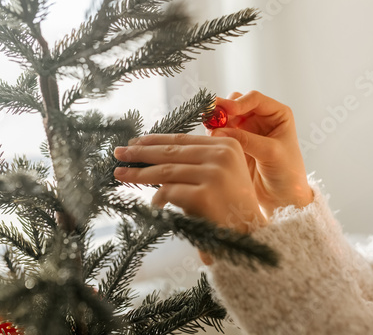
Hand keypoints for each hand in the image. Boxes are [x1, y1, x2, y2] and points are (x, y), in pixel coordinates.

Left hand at [113, 134, 267, 263]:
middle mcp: (221, 155)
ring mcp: (213, 173)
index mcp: (226, 145)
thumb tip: (153, 153)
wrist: (253, 234)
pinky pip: (170, 192)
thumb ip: (196, 160)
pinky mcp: (204, 194)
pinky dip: (157, 198)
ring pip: (165, 171)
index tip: (136, 142)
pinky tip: (151, 205)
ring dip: (139, 173)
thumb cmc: (233, 205)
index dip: (155, 140)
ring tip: (120, 174)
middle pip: (170, 152)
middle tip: (119, 153)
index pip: (182, 140)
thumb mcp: (220, 173)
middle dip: (140, 152)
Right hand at [209, 91, 312, 215]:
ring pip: (225, 117)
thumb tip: (217, 131)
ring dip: (216, 121)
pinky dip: (213, 133)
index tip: (224, 111)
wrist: (283, 200)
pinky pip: (220, 132)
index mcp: (278, 114)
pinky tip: (210, 140)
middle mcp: (261, 118)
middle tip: (210, 120)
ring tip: (210, 132)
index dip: (237, 102)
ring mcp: (246, 130)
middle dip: (223, 110)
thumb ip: (246, 139)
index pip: (254, 99)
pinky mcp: (235, 144)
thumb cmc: (287, 174)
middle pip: (236, 103)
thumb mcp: (271, 153)